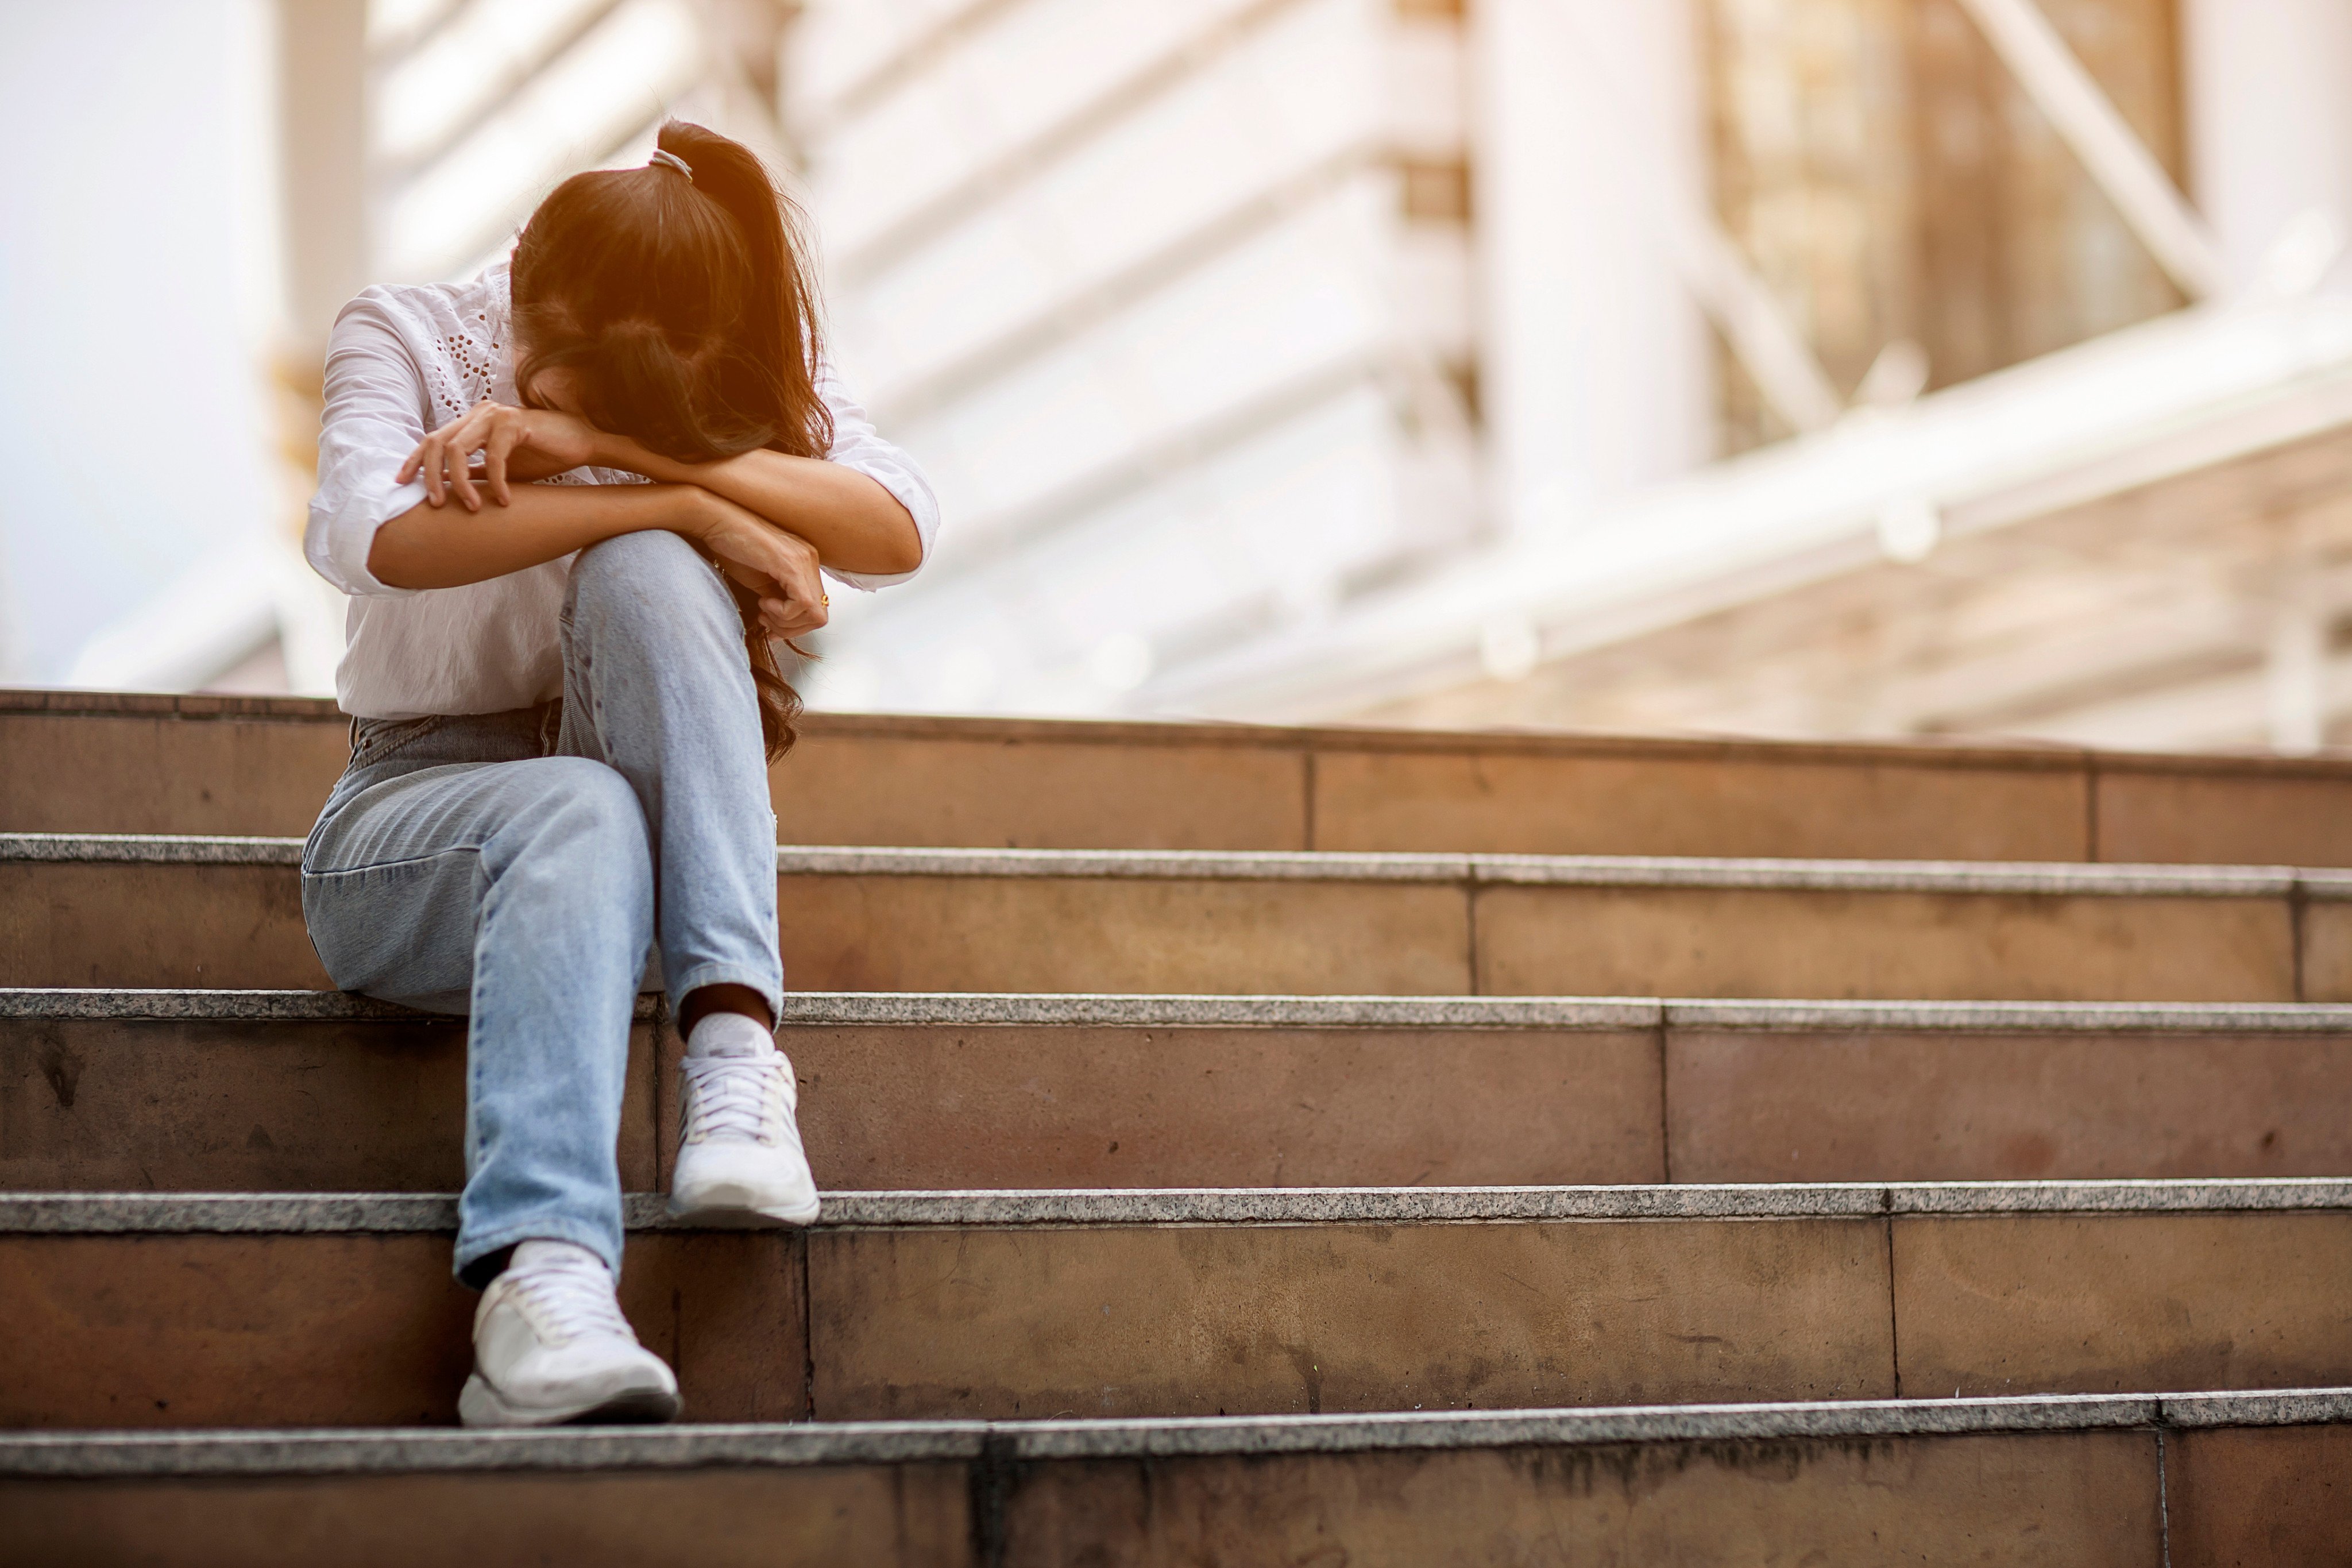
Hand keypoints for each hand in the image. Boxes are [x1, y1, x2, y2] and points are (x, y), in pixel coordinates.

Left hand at [399, 401, 604, 511]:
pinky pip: (494, 457)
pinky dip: (496, 482)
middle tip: (435, 504)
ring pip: (457, 449)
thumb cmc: (543, 456)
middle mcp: (479, 413)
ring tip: (471, 507)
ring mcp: (495, 415)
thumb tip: (446, 485)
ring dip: (461, 483)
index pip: (432, 439)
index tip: (402, 483)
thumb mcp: (501, 468)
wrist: (582, 445)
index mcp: (472, 422)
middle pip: (436, 443)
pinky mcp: (514, 423)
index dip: (415, 461)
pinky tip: (505, 500)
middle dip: (430, 476)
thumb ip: (474, 472)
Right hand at [687, 491, 829, 638]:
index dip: (794, 625)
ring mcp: (804, 561)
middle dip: (791, 628)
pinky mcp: (792, 564)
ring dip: (785, 622)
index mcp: (805, 564)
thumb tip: (781, 626)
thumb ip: (777, 598)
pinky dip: (782, 613)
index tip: (769, 624)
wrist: (715, 520)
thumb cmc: (731, 546)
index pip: (817, 608)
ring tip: (762, 609)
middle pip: (820, 615)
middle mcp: (810, 561)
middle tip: (765, 620)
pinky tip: (763, 602)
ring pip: (816, 614)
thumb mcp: (760, 580)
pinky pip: (803, 604)